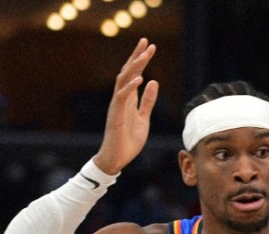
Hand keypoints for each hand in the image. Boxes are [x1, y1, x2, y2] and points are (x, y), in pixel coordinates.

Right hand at [93, 38, 158, 174]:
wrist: (117, 158)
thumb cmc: (128, 139)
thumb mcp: (143, 118)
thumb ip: (147, 101)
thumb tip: (153, 82)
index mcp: (128, 98)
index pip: (134, 74)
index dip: (141, 59)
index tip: (150, 46)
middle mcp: (121, 98)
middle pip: (128, 72)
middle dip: (137, 56)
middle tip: (146, 42)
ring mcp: (117, 105)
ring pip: (124, 81)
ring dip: (134, 67)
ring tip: (144, 55)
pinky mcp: (115, 115)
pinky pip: (122, 97)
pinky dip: (130, 87)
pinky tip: (139, 78)